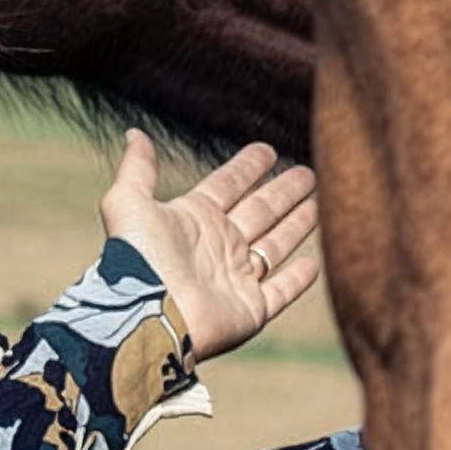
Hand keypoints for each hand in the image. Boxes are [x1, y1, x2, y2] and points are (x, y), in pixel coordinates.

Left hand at [99, 132, 319, 361]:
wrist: (146, 316)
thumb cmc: (138, 259)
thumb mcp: (129, 202)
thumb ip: (138, 168)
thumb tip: (135, 133)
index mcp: (194, 219)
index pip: (227, 185)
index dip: (246, 167)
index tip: (267, 150)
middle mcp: (218, 246)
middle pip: (260, 211)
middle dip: (283, 191)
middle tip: (308, 172)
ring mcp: (235, 279)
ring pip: (275, 245)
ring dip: (297, 225)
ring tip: (321, 203)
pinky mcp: (251, 310)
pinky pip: (280, 291)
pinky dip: (298, 279)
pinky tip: (314, 263)